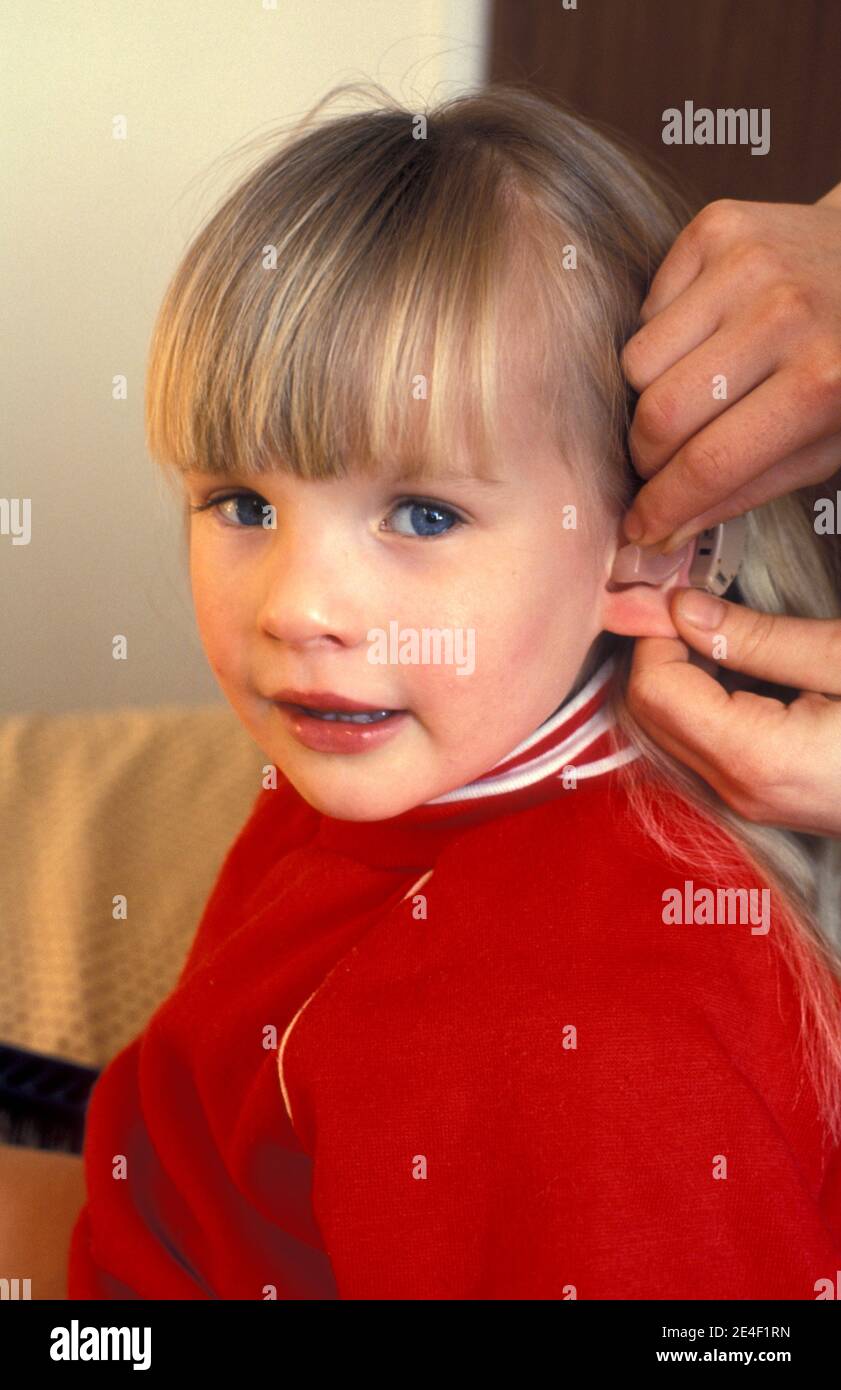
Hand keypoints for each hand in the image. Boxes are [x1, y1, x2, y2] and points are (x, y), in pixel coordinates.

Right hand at [619, 184, 840, 552]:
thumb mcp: (826, 444)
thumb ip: (745, 490)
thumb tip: (663, 530)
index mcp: (822, 382)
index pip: (709, 463)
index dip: (662, 506)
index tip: (639, 527)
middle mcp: (782, 315)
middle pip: (659, 413)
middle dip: (647, 457)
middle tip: (661, 464)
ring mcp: (746, 263)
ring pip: (637, 363)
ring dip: (651, 394)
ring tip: (693, 393)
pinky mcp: (716, 226)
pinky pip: (645, 311)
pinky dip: (661, 339)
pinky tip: (703, 339)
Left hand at [627, 587, 840, 836]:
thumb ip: (757, 637)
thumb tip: (683, 607)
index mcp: (754, 759)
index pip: (653, 689)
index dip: (656, 632)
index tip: (680, 588)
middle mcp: (737, 791)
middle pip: (650, 713)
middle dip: (661, 650)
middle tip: (694, 596)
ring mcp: (748, 802)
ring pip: (670, 729)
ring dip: (680, 673)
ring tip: (719, 624)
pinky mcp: (762, 797)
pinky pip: (702, 744)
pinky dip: (703, 699)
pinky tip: (741, 664)